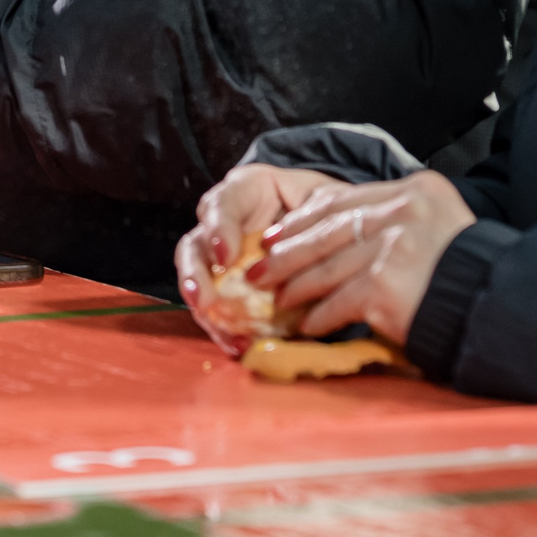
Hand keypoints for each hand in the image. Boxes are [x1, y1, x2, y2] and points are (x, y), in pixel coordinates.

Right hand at [177, 164, 344, 352]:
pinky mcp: (234, 290)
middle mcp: (226, 223)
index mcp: (247, 191)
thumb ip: (319, 215)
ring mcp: (225, 259)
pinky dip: (227, 330)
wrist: (341, 228)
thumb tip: (310, 247)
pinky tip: (240, 346)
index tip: (226, 256)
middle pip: (195, 245)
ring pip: (199, 281)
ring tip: (223, 333)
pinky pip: (220, 310)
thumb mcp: (330, 200)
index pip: (222, 203)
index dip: (219, 229)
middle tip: (203, 299)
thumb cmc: (331, 207)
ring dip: (206, 310)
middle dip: (194, 274)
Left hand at [257, 169, 476, 344]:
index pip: (344, 198)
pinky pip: (339, 301)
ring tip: (278, 299)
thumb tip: (335, 231)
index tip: (279, 234)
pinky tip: (309, 325)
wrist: (498, 309)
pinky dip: (320, 316)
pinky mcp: (385, 284)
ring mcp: (393, 246)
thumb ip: (393, 221)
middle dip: (289, 252)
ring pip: (328, 266)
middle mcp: (403, 210)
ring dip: (297, 286)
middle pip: (330, 230)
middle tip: (261, 268)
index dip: (304, 218)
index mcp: (415, 190)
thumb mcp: (437, 226)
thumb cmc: (467, 276)